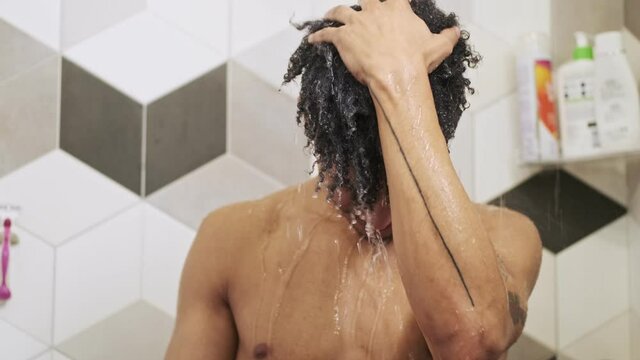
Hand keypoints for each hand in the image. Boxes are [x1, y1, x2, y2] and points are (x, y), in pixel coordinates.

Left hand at [307, 0, 459, 85]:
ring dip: (333, 13)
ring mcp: (357, 24)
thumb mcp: (439, 46)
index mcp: (396, 9)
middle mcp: (375, 11)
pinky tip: (312, 39)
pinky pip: (327, 35)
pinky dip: (318, 36)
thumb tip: (457, 31)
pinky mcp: (343, 39)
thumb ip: (447, 36)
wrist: (397, 75)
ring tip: (329, 14)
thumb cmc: (416, 60)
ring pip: (340, 12)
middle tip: (361, 1)